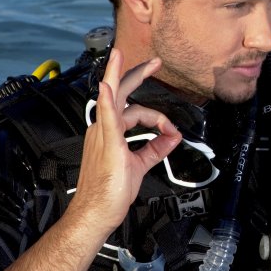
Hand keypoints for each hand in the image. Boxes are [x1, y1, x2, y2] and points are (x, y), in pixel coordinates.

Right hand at [71, 48, 181, 233]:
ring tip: (124, 57)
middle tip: (153, 61)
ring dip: (121, 75)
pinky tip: (108, 88)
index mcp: (109, 132)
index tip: (172, 131)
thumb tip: (174, 136)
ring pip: (112, 98)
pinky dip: (108, 102)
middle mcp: (103, 129)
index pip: (134, 111)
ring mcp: (102, 135)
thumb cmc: (111, 192)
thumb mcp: (141, 164)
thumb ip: (156, 148)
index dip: (157, 117)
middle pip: (119, 92)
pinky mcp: (107, 145)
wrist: (96, 212)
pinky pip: (107, 119)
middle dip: (135, 73)